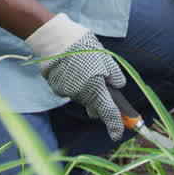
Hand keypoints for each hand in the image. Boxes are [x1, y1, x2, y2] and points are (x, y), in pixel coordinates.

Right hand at [25, 14, 126, 140]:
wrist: (55, 39)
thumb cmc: (83, 47)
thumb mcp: (105, 58)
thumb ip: (114, 75)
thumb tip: (119, 86)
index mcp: (96, 89)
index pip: (108, 112)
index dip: (115, 125)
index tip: (118, 135)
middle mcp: (81, 95)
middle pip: (95, 106)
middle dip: (101, 102)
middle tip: (103, 84)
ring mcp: (67, 93)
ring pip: (83, 97)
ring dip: (88, 90)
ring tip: (85, 68)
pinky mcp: (57, 88)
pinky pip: (71, 90)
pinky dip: (75, 84)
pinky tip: (73, 68)